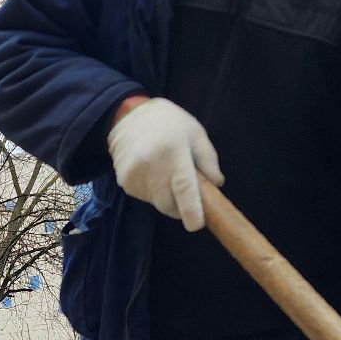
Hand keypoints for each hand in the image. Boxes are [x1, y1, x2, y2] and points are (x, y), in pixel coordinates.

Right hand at [107, 96, 223, 231]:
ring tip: (164, 171)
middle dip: (179, 207)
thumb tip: (216, 184)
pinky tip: (151, 170)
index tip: (196, 225)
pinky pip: (144, 196)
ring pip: (156, 202)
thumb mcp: (195, 133)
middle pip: (168, 204)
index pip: (183, 187)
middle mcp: (151, 166)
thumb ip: (208, 159)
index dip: (191, 209)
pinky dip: (152, 190)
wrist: (129, 114)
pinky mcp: (124, 181)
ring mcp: (134, 175)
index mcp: (174, 152)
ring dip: (165, 195)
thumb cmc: (169, 123)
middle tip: (185, 193)